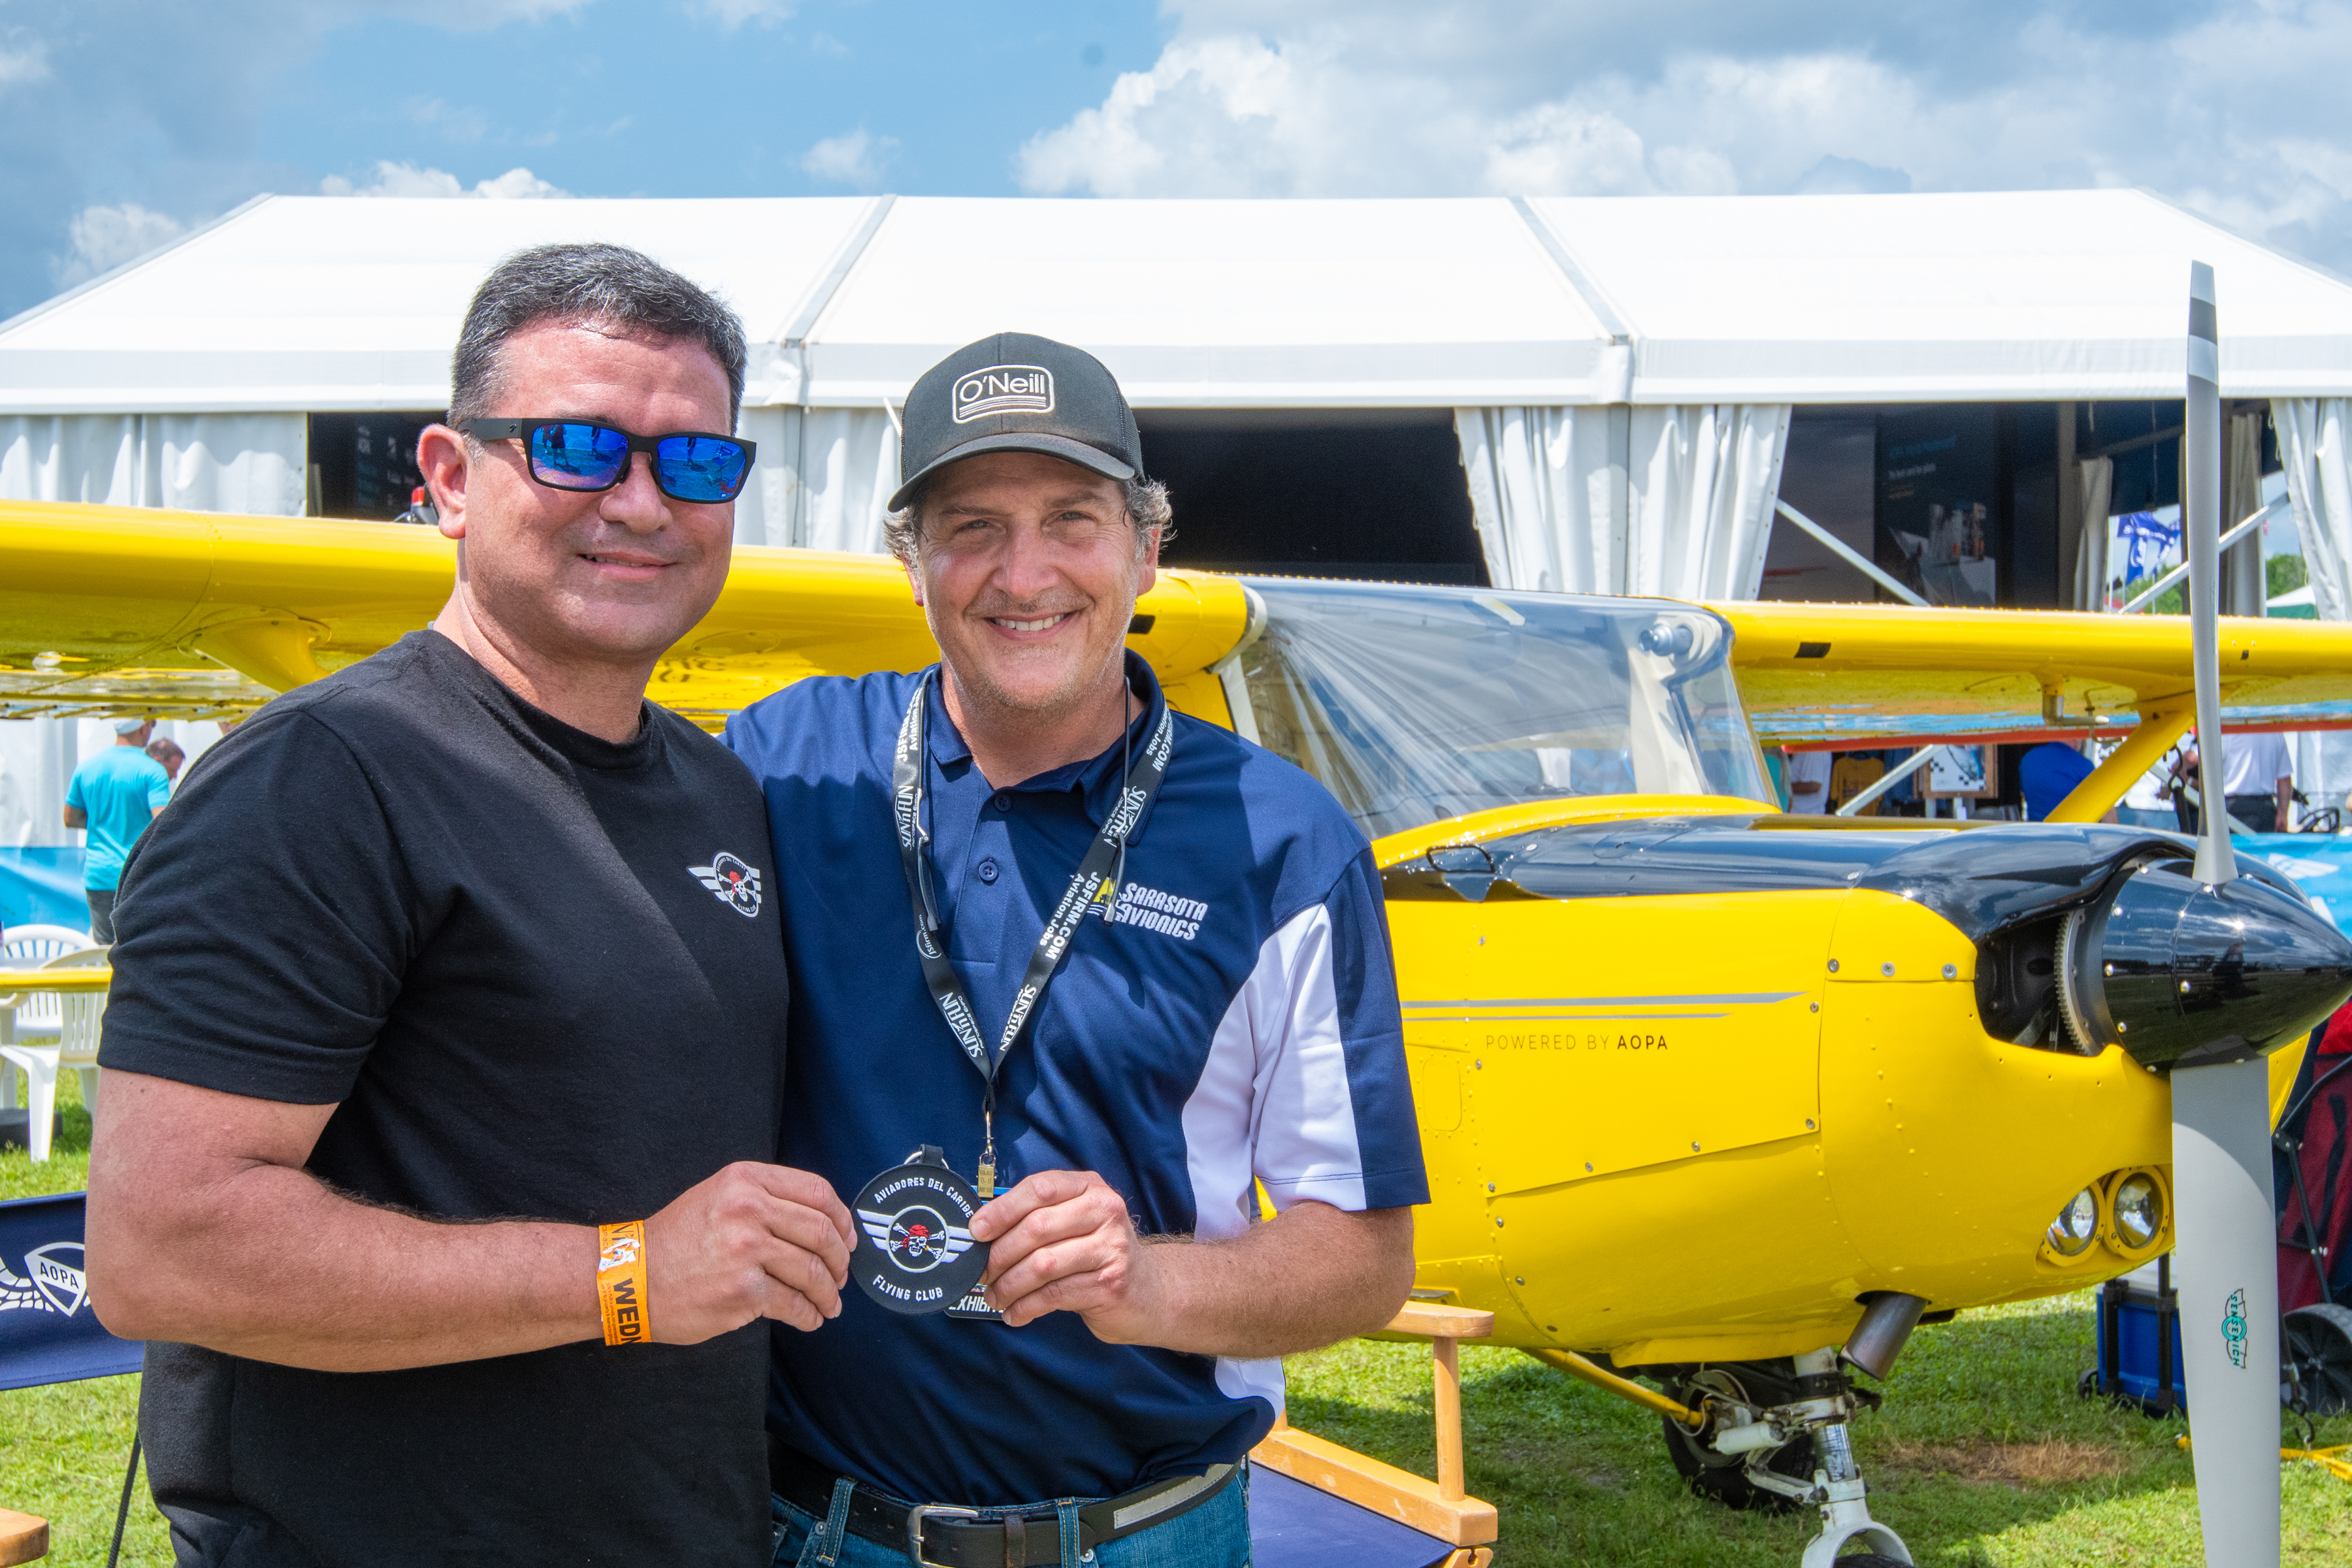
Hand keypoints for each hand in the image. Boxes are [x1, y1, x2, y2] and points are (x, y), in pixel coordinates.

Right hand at [642, 1162, 854, 1340]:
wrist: (629, 1277)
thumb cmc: (676, 1240)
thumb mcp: (718, 1196)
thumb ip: (765, 1198)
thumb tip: (822, 1223)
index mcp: (746, 1180)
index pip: (817, 1192)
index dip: (842, 1219)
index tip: (849, 1239)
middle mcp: (749, 1209)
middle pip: (822, 1233)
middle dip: (840, 1260)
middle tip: (841, 1277)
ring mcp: (747, 1250)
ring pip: (812, 1271)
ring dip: (828, 1293)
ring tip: (829, 1304)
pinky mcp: (742, 1291)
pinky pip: (793, 1304)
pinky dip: (809, 1315)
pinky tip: (810, 1319)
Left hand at [969, 1169, 1160, 1339]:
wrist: (1151, 1290)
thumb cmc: (1099, 1253)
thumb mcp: (1076, 1222)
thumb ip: (1039, 1217)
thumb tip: (983, 1233)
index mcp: (1089, 1187)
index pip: (1040, 1188)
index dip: (1002, 1209)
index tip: (976, 1230)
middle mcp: (1104, 1210)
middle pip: (1036, 1228)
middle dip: (999, 1255)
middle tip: (982, 1273)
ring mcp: (1110, 1248)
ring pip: (1042, 1265)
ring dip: (1009, 1285)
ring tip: (995, 1297)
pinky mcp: (1110, 1284)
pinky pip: (1054, 1295)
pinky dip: (1026, 1307)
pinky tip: (1015, 1313)